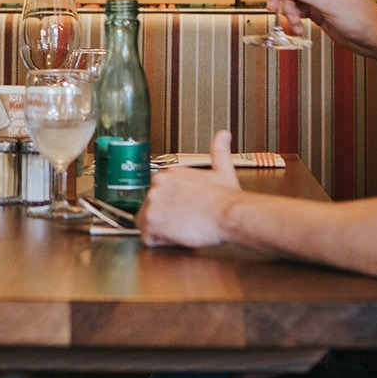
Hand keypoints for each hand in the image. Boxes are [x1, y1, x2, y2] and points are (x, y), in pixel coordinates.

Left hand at [138, 129, 241, 248]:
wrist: (228, 213)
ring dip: (163, 231)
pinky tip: (179, 237)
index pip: (160, 196)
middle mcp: (156, 184)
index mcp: (169, 173)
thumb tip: (224, 135)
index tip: (186, 212)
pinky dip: (162, 242)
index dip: (173, 208)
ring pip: (148, 224)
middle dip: (166, 219)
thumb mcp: (221, 169)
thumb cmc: (226, 198)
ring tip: (184, 230)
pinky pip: (149, 239)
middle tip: (187, 223)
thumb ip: (219, 150)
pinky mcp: (151, 221)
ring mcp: (151, 202)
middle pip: (152, 210)